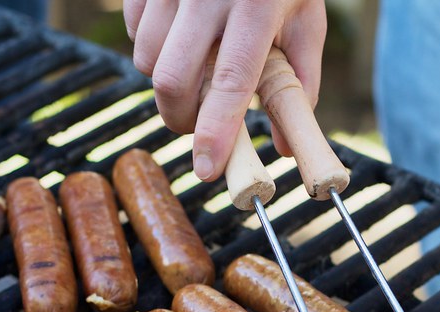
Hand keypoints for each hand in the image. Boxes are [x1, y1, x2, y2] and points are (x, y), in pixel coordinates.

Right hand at [124, 0, 326, 181]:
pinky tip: (179, 37)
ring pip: (144, 60)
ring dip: (166, 83)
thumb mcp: (305, 19)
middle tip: (197, 129)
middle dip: (179, 118)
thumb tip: (282, 147)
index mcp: (256, 6)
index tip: (207, 168)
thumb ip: (299, 83)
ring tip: (194, 71)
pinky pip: (134, 31)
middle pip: (171, 80)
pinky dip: (151, 48)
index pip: (230, 81)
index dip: (215, 131)